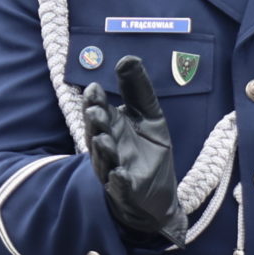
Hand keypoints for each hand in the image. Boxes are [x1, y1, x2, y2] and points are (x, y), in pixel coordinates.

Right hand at [82, 58, 187, 245]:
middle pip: (96, 135)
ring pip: (104, 161)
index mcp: (112, 128)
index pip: (99, 112)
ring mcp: (115, 172)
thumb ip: (138, 90)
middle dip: (95, 123)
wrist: (160, 196)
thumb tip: (127, 58)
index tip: (93, 88)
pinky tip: (119, 174)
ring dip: (103, 151)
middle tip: (96, 111)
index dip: (95, 102)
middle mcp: (108, 149)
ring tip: (104, 139)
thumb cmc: (148, 153)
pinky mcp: (127, 193)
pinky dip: (118, 182)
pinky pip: (119, 188)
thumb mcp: (150, 117)